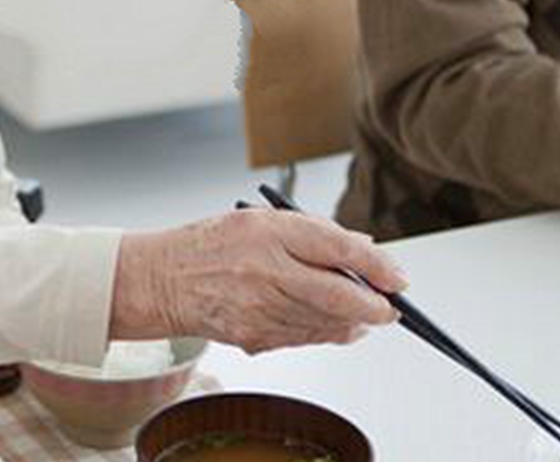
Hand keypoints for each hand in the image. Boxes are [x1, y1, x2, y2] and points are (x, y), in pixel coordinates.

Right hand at [110, 210, 404, 353]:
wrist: (161, 280)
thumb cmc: (212, 245)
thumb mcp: (262, 221)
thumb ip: (315, 233)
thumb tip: (365, 247)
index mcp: (269, 230)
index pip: (337, 247)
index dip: (377, 264)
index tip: (397, 277)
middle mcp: (265, 269)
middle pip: (338, 294)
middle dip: (374, 306)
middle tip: (391, 308)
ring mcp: (258, 307)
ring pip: (325, 323)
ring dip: (352, 322)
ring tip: (363, 316)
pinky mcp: (254, 335)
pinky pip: (304, 338)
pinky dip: (325, 333)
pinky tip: (335, 327)